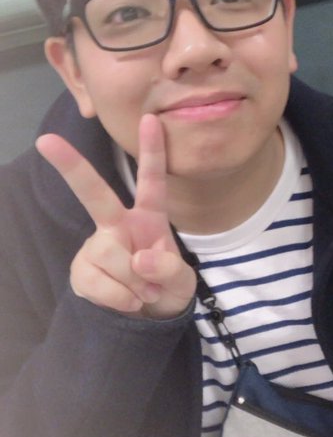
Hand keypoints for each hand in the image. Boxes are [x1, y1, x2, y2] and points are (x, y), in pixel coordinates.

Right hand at [36, 114, 195, 318]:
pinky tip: (128, 300)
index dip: (153, 151)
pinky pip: (96, 281)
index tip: (150, 118)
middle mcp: (118, 224)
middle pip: (95, 195)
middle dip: (72, 168)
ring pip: (109, 252)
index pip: (152, 181)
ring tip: (145, 292)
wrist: (150, 317)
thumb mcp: (182, 280)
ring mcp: (97, 246)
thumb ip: (169, 269)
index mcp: (149, 218)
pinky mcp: (82, 270)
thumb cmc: (167, 286)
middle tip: (46, 141)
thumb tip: (139, 259)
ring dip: (134, 281)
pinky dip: (119, 298)